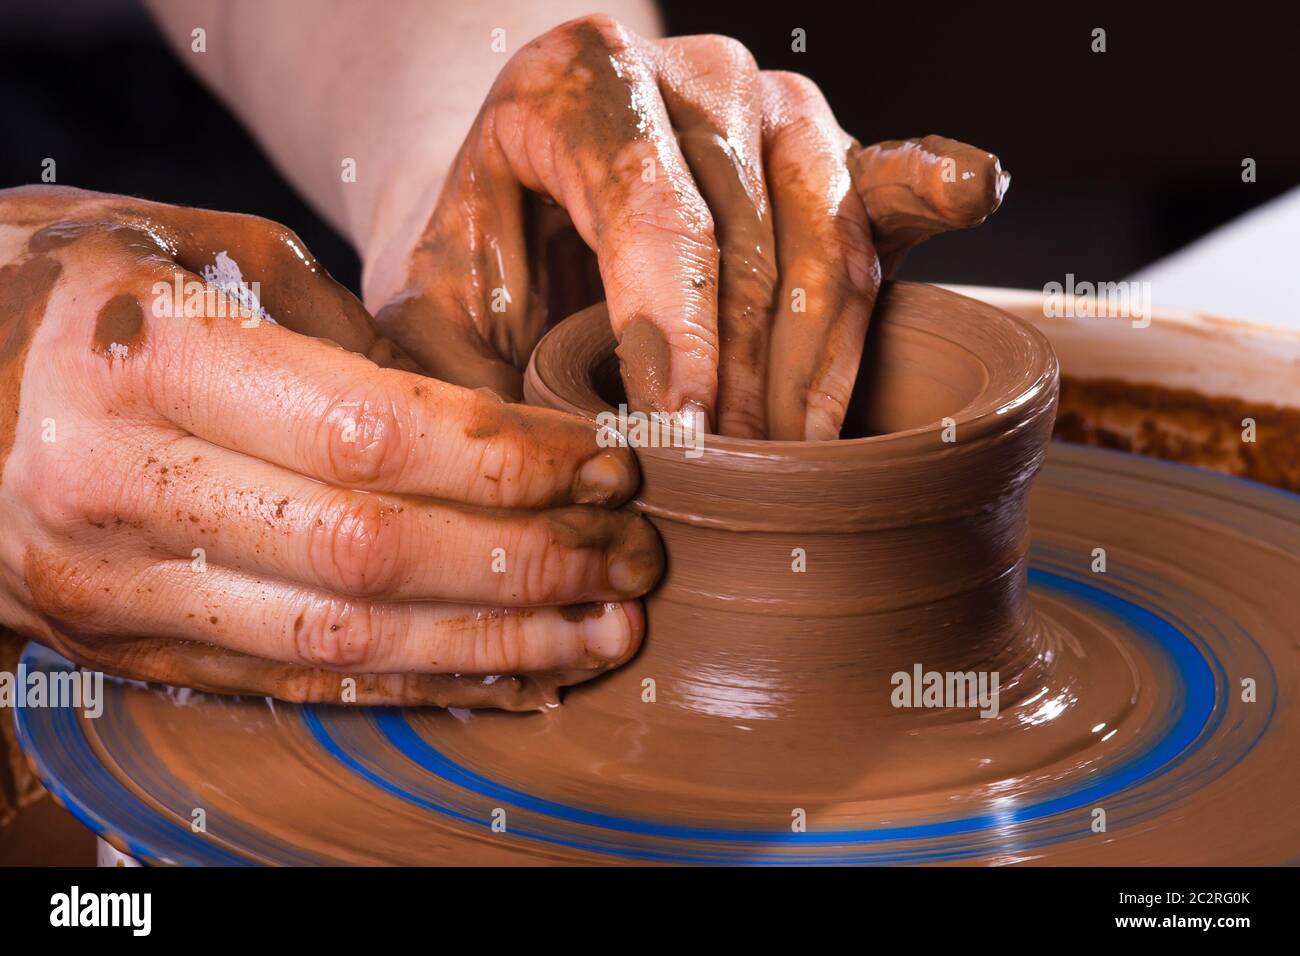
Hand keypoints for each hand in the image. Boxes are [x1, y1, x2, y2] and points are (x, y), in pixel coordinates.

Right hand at [0, 186, 660, 707]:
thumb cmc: (72, 286)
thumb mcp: (198, 252)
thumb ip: (339, 335)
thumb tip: (480, 424)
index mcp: (148, 362)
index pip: (372, 433)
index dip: (507, 460)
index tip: (603, 463)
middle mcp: (124, 487)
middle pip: (375, 554)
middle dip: (528, 561)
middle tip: (631, 553)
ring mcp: (116, 587)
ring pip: (345, 644)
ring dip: (496, 643)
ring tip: (603, 630)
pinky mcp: (123, 648)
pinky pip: (296, 683)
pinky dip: (416, 684)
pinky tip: (509, 670)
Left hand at [364, 15, 1007, 440]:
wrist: (540, 197)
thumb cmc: (494, 261)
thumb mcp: (440, 307)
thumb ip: (457, 369)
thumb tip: (519, 472)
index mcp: (575, 82)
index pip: (648, 210)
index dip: (673, 334)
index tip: (679, 441)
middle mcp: (688, 74)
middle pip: (746, 243)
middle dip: (739, 384)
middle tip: (726, 488)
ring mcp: (774, 104)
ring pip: (826, 241)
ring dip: (813, 368)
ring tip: (788, 462)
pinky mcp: (833, 148)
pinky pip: (891, 179)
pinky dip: (934, 190)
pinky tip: (970, 193)